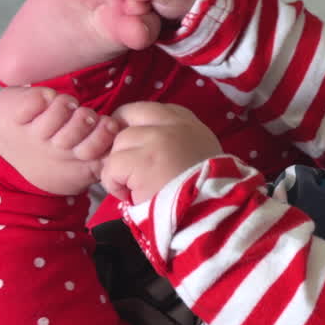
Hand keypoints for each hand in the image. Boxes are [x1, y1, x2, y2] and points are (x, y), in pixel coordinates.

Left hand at [99, 102, 222, 204]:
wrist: (212, 213)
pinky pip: (112, 167)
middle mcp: (173, 125)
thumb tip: (145, 146)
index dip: (136, 128)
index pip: (149, 111)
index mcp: (188, 123)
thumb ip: (176, 142)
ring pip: (119, 144)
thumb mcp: (200, 153)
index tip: (136, 149)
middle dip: (122, 145)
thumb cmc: (206, 190)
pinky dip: (114, 184)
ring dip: (118, 168)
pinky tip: (129, 197)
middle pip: (129, 120)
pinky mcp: (140, 161)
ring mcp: (156, 140)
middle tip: (126, 168)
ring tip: (133, 189)